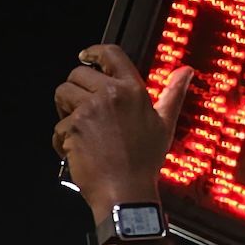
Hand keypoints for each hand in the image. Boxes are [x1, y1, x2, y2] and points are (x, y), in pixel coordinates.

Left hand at [52, 45, 192, 216]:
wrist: (127, 192)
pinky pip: (58, 126)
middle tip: (84, 111)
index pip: (111, 54)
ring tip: (79, 130)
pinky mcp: (73, 127)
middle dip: (76, 90)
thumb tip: (186, 72)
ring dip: (65, 111)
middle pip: (78, 73)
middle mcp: (111, 95)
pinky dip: (62, 141)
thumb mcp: (165, 125)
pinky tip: (78, 152)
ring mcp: (90, 110)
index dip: (94, 52)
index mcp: (134, 91)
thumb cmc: (145, 163)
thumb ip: (173, 94)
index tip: (86, 57)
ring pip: (62, 94)